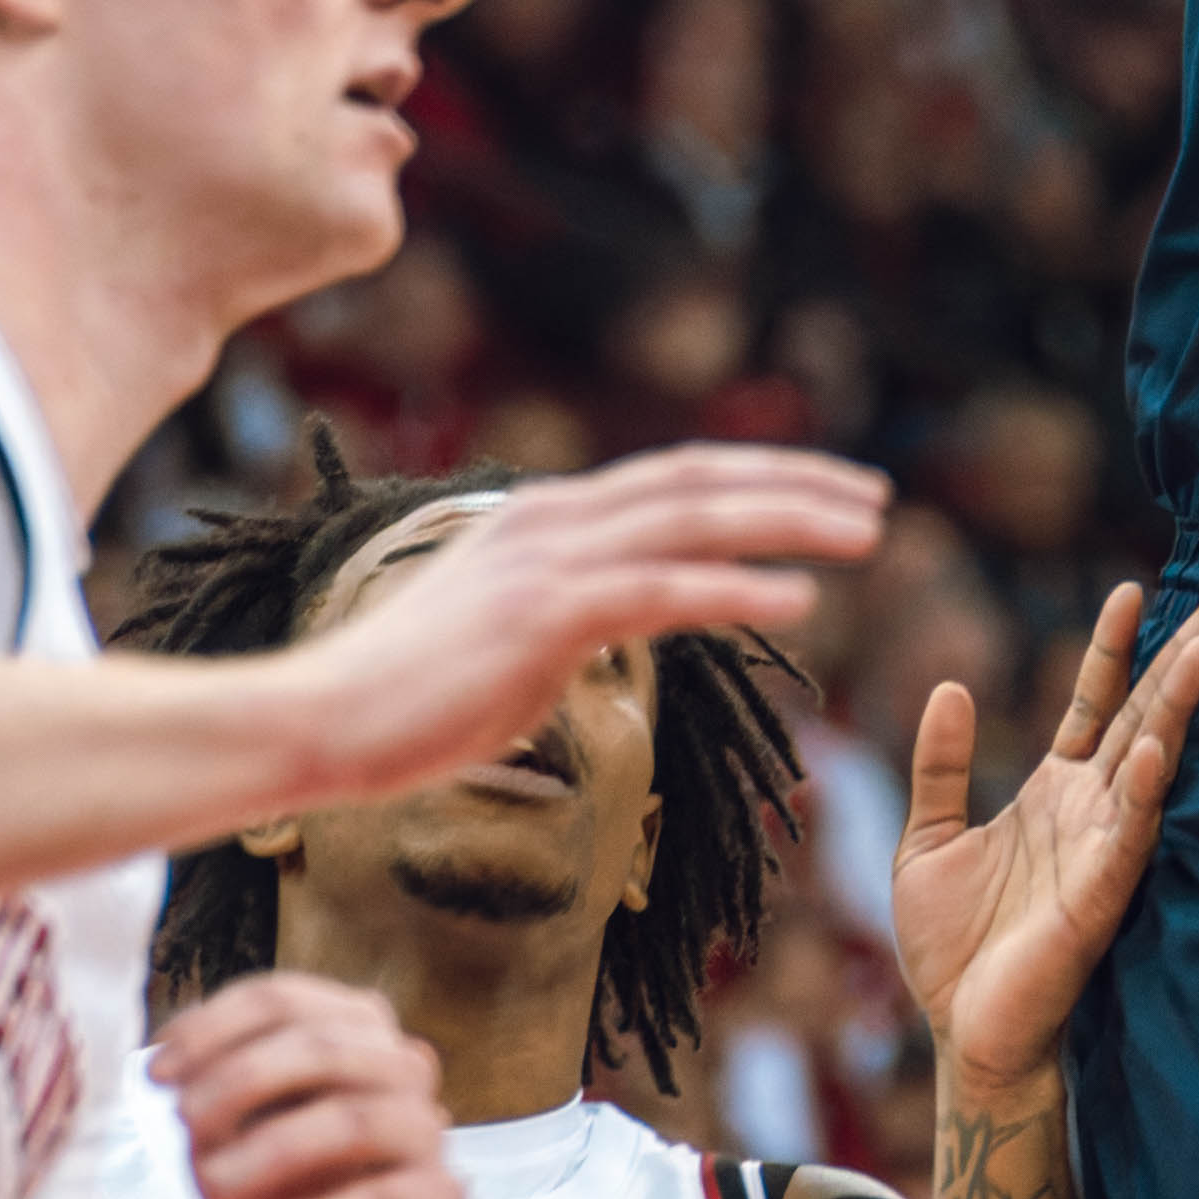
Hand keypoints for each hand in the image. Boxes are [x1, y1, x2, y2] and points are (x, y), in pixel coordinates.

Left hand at [155, 970, 456, 1198]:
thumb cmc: (261, 1188)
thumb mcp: (220, 1133)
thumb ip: (206, 1088)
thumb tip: (172, 1062)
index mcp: (349, 1029)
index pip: (285, 1001)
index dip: (214, 1027)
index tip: (157, 1072)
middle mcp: (399, 1067)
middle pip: (327, 1046)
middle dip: (242, 1079)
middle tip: (186, 1123)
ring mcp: (427, 1133)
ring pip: (359, 1120)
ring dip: (275, 1148)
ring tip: (215, 1184)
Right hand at [273, 445, 885, 810]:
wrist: (321, 722)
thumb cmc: (410, 699)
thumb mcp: (508, 634)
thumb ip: (571, 610)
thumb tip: (625, 618)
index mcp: (545, 518)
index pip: (673, 478)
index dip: (758, 476)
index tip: (832, 488)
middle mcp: (552, 520)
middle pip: (699, 481)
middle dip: (796, 484)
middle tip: (877, 497)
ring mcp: (547, 563)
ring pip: (694, 521)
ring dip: (789, 521)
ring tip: (866, 533)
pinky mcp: (543, 616)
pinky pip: (662, 591)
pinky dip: (737, 587)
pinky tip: (798, 598)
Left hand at [890, 577, 1198, 1085]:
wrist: (963, 1035)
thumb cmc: (952, 949)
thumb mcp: (926, 840)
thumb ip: (941, 766)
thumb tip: (951, 686)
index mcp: (1053, 791)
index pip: (1094, 701)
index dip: (1115, 647)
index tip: (1134, 589)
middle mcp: (1090, 809)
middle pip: (1146, 714)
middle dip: (1184, 655)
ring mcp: (1103, 848)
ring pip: (1154, 759)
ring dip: (1181, 705)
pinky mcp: (1101, 894)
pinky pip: (1131, 833)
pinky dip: (1145, 789)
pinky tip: (1155, 748)